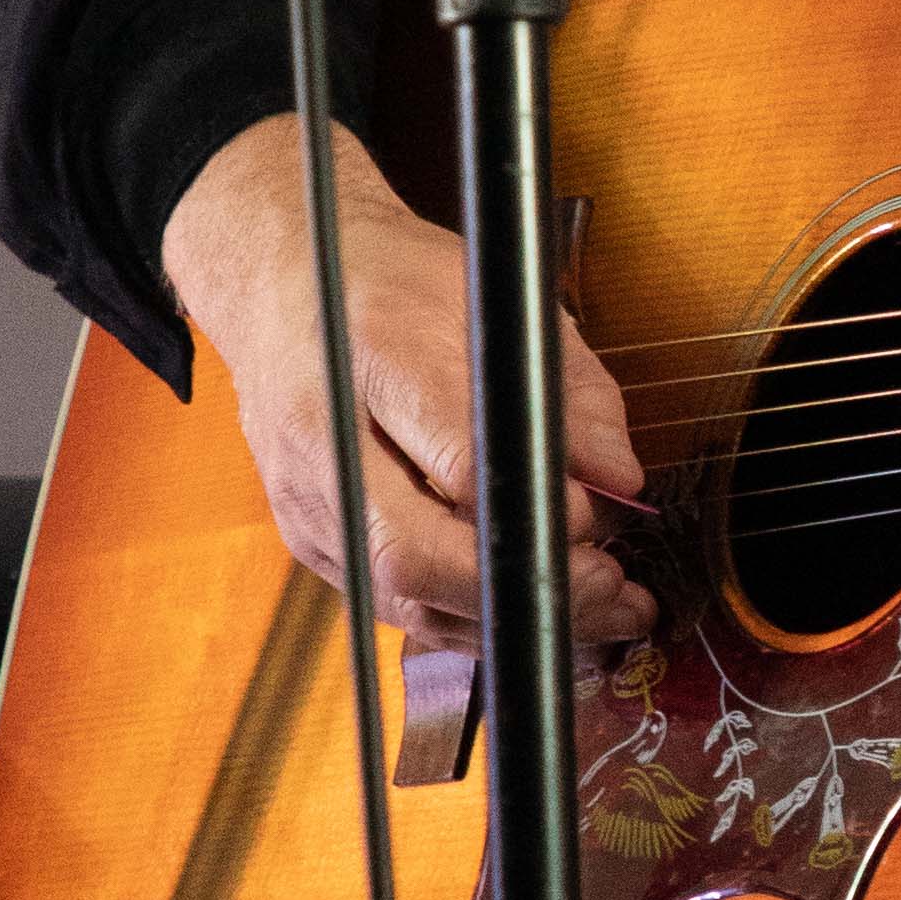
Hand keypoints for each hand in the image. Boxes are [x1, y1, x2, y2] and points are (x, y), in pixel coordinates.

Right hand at [160, 113, 653, 649]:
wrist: (279, 285)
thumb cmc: (393, 282)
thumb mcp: (496, 300)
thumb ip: (567, 389)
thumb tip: (622, 480)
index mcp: (374, 357)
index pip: (459, 463)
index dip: (545, 506)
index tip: (608, 513)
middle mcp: (325, 441)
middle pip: (416, 555)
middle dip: (526, 585)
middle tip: (614, 585)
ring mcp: (309, 502)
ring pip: (407, 598)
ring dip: (515, 617)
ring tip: (606, 610)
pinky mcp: (313, 541)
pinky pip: (398, 603)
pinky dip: (477, 615)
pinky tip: (539, 604)